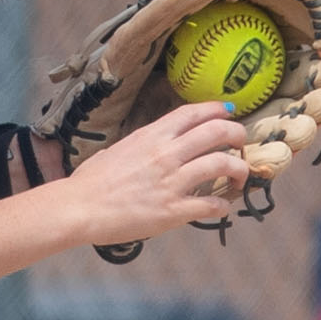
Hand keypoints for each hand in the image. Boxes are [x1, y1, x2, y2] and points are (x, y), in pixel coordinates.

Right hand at [59, 100, 251, 247]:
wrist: (78, 208)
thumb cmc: (91, 182)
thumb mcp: (117, 150)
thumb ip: (140, 145)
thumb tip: (148, 146)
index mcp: (151, 136)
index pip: (192, 113)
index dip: (217, 109)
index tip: (229, 112)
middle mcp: (165, 154)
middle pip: (217, 132)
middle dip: (237, 135)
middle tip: (241, 144)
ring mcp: (172, 181)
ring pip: (222, 164)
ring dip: (239, 170)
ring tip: (239, 178)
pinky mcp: (174, 210)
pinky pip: (211, 204)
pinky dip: (223, 206)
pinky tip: (222, 207)